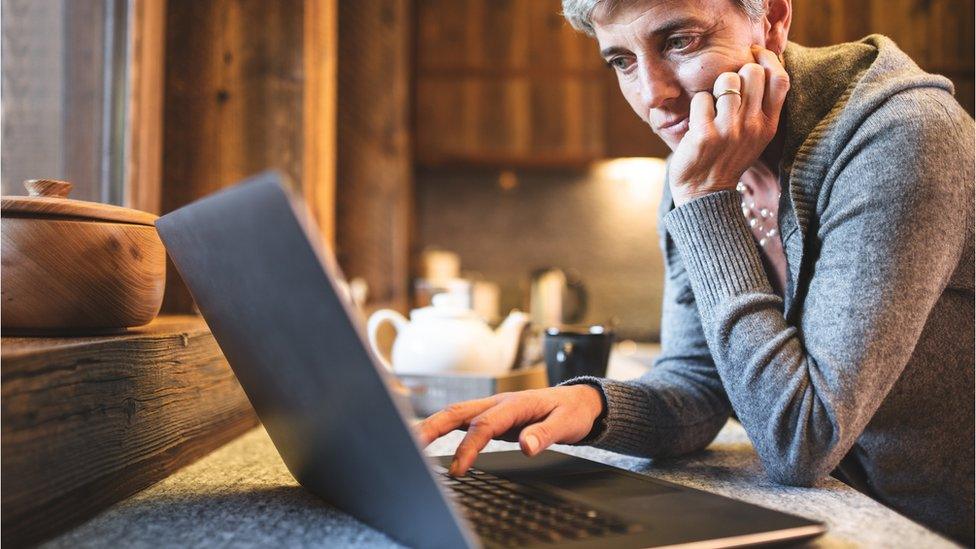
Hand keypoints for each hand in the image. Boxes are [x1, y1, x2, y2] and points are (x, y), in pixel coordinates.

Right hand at [416, 385, 604, 475]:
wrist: (578, 400)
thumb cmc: (571, 412)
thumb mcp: (567, 424)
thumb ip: (545, 434)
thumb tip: (527, 446)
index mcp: (514, 404)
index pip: (484, 425)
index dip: (469, 447)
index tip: (458, 469)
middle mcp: (498, 402)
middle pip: (458, 411)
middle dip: (433, 428)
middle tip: (413, 447)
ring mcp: (492, 407)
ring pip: (455, 413)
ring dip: (431, 426)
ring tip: (410, 443)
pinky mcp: (490, 415)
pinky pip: (461, 420)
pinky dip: (441, 427)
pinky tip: (426, 437)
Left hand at [668, 45, 789, 206]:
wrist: (704, 193)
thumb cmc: (727, 158)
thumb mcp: (755, 136)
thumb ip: (761, 106)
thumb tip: (759, 65)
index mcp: (769, 125)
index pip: (780, 79)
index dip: (767, 59)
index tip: (753, 55)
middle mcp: (753, 126)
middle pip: (752, 72)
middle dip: (736, 73)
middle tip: (725, 89)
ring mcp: (730, 130)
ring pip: (726, 80)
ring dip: (714, 88)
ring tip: (711, 106)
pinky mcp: (706, 135)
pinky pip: (701, 98)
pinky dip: (696, 104)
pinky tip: (697, 121)